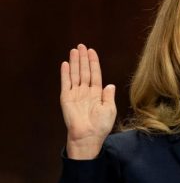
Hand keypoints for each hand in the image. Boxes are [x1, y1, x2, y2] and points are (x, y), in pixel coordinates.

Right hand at [60, 44, 116, 159]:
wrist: (88, 136)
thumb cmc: (100, 125)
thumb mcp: (109, 109)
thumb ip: (108, 96)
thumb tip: (110, 85)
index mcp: (97, 93)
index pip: (95, 74)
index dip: (93, 63)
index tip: (92, 51)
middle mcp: (85, 92)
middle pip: (84, 71)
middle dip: (83, 59)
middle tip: (81, 46)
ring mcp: (75, 94)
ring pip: (75, 74)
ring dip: (74, 62)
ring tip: (74, 50)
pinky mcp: (66, 98)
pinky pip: (66, 83)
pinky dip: (65, 73)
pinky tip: (65, 63)